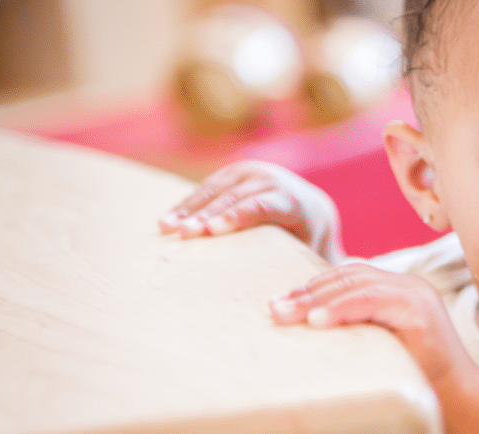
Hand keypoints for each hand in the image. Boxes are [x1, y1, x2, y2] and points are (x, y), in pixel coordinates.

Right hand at [158, 161, 343, 262]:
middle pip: (236, 197)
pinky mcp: (235, 173)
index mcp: (296, 202)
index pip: (264, 205)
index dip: (237, 216)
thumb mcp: (312, 255)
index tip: (212, 231)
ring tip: (165, 228)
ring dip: (190, 208)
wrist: (311, 208)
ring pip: (218, 188)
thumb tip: (290, 305)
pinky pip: (209, 186)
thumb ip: (303, 271)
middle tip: (182, 233)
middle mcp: (274, 181)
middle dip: (207, 214)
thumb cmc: (308, 243)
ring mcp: (253, 174)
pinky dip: (187, 204)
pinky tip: (166, 221)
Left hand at [269, 263, 472, 384]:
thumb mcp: (377, 343)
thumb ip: (355, 326)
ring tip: (288, 314)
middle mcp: (407, 284)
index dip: (313, 286)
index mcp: (397, 288)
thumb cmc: (415, 376)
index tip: (281, 302)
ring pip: (357, 285)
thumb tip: (307, 324)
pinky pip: (372, 300)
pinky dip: (341, 308)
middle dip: (307, 291)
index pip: (348, 276)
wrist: (457, 398)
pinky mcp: (419, 310)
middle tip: (275, 308)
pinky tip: (317, 320)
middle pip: (348, 277)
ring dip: (317, 299)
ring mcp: (415, 293)